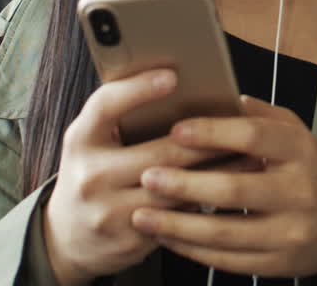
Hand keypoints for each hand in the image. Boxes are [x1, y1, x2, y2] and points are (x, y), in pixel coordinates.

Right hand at [43, 69, 231, 284]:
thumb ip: (121, 116)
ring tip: (248, 155)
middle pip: (159, 153)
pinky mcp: (130, 241)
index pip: (106, 106)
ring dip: (218, 172)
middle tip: (239, 124)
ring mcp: (109, 212)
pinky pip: (178, 218)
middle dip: (206, 139)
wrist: (68, 236)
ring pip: (177, 188)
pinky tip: (230, 189)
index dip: (139, 89)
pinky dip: (207, 201)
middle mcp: (90, 176)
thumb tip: (177, 84)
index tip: (172, 75)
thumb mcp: (92, 141)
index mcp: (81, 141)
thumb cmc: (92, 173)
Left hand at [131, 96, 316, 282]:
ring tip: (142, 214)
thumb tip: (228, 97)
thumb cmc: (310, 172)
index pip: (253, 138)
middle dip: (184, 184)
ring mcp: (289, 233)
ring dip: (177, 224)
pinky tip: (167, 237)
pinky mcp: (277, 264)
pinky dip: (191, 249)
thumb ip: (263, 116)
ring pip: (224, 233)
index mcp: (301, 152)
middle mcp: (298, 193)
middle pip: (234, 190)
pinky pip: (227, 260)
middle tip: (147, 176)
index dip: (212, 133)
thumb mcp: (297, 136)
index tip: (176, 131)